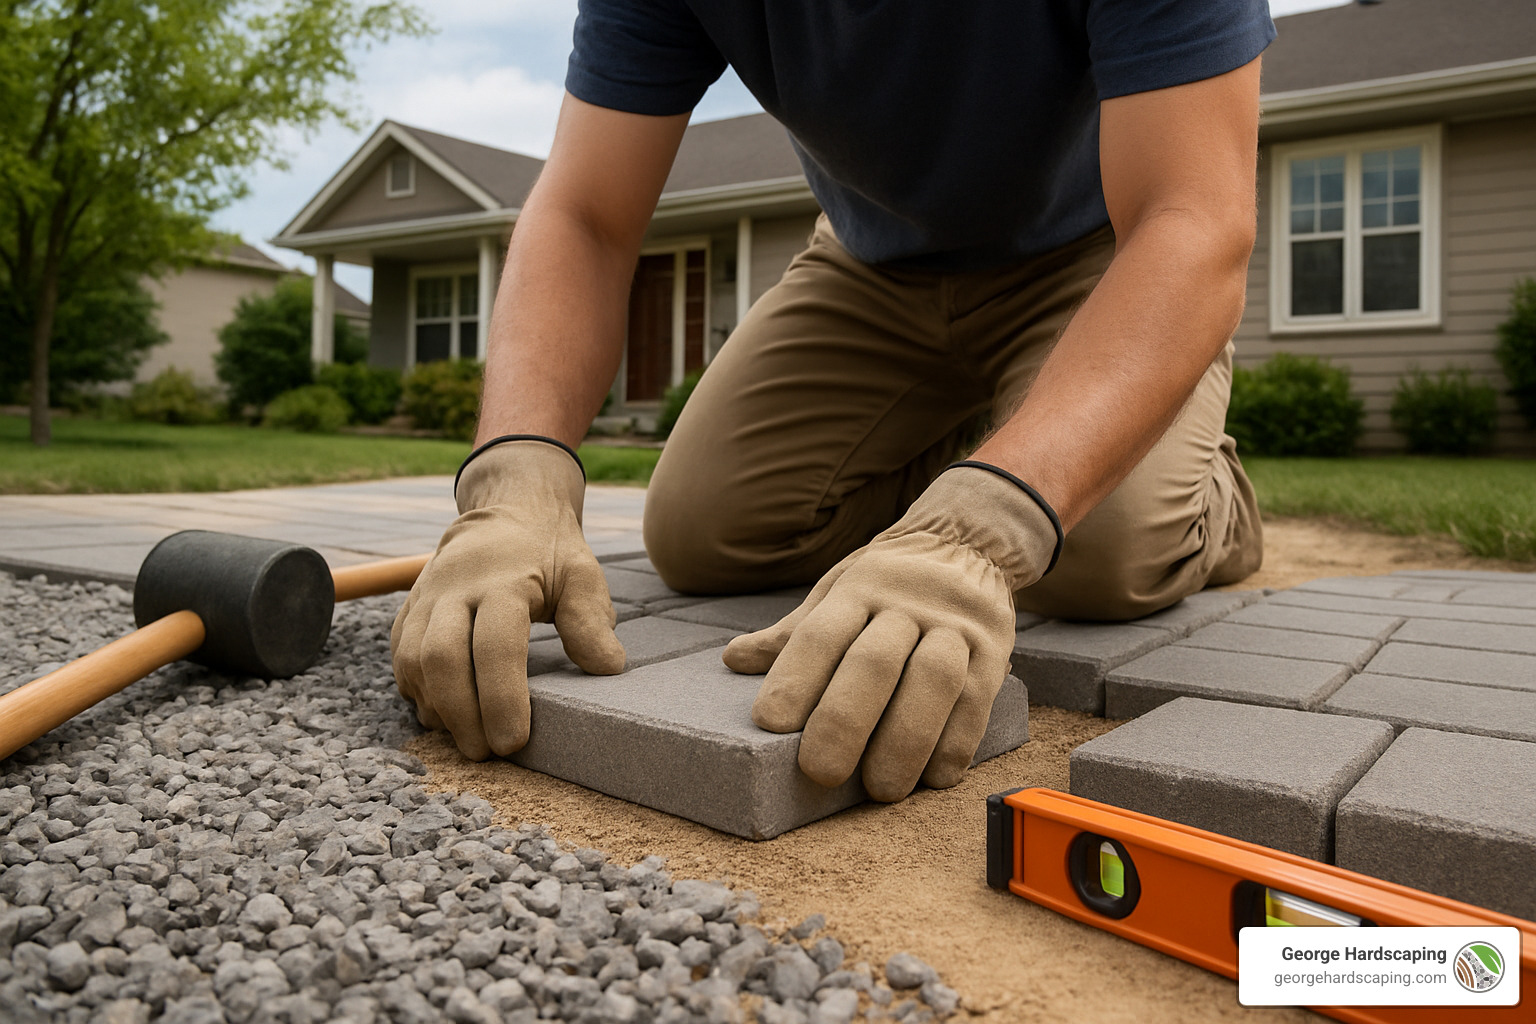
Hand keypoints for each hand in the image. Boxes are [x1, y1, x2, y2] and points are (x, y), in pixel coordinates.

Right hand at [391, 439, 625, 759]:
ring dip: (436, 708)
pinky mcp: (409, 610)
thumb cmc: (549, 553)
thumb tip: (608, 667)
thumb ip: (591, 620)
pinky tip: (445, 716)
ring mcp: (426, 598)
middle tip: (485, 754)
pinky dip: (418, 693)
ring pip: (413, 661)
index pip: (495, 645)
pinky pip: (400, 659)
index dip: (501, 698)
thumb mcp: (582, 574)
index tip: (514, 741)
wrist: (505, 513)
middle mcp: (455, 588)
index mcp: (503, 581)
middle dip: (461, 714)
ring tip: (466, 739)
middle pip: (442, 658)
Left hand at [723, 464, 1058, 800]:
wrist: (966, 542)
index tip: (770, 725)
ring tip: (880, 788)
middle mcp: (908, 604)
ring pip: (933, 683)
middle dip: (844, 721)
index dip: (794, 679)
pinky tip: (932, 777)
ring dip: (905, 741)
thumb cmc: (886, 581)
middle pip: (874, 663)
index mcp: (859, 588)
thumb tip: (735, 658)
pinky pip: (977, 701)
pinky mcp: (994, 649)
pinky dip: (955, 743)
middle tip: (819, 771)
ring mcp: (955, 626)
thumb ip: (794, 632)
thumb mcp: (838, 589)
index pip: (820, 634)